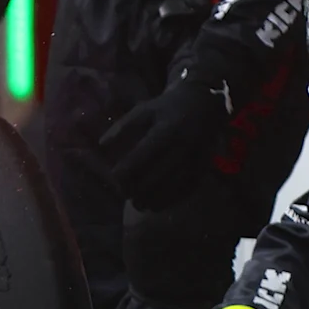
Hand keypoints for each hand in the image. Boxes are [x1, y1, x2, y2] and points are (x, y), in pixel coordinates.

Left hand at [98, 60, 235, 207]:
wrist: (205, 102)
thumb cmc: (166, 108)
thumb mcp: (143, 110)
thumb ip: (122, 127)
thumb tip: (102, 144)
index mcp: (166, 130)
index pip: (144, 154)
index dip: (128, 169)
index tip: (115, 178)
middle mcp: (183, 145)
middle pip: (161, 173)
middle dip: (142, 188)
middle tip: (126, 196)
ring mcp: (197, 156)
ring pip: (177, 183)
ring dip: (158, 198)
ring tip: (141, 205)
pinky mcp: (206, 164)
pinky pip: (191, 186)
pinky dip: (175, 198)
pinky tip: (160, 205)